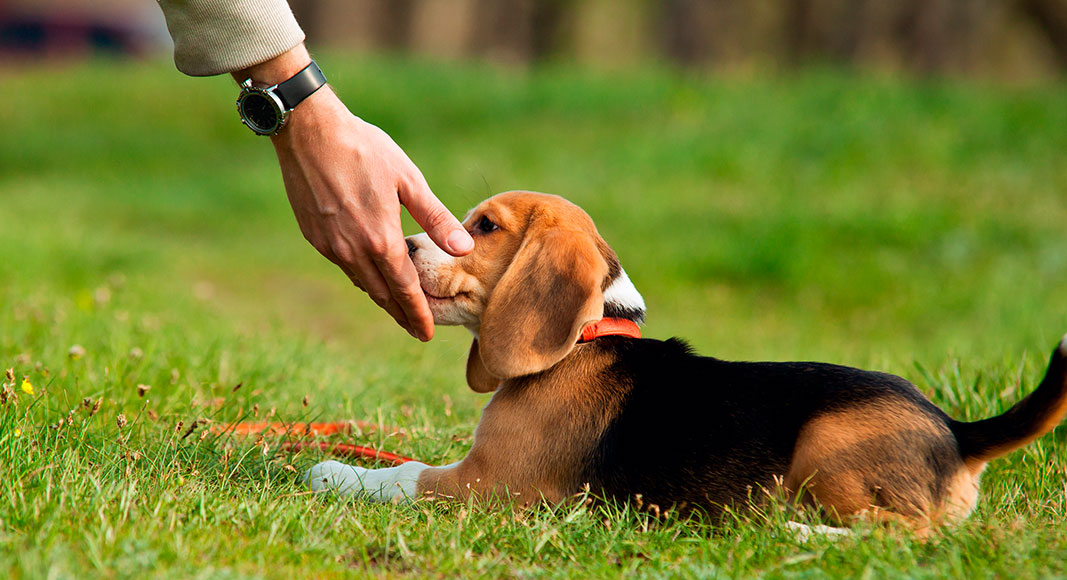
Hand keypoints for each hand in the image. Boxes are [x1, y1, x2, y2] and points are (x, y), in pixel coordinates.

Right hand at [233, 46, 473, 340]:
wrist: (308, 132)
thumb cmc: (364, 149)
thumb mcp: (407, 180)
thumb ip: (436, 218)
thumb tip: (464, 249)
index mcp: (380, 239)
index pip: (404, 289)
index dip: (417, 313)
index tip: (427, 334)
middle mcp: (353, 250)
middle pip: (382, 293)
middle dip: (401, 313)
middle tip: (416, 330)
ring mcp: (330, 245)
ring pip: (361, 282)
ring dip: (381, 297)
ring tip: (397, 308)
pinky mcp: (313, 236)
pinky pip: (343, 265)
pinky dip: (361, 276)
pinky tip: (370, 275)